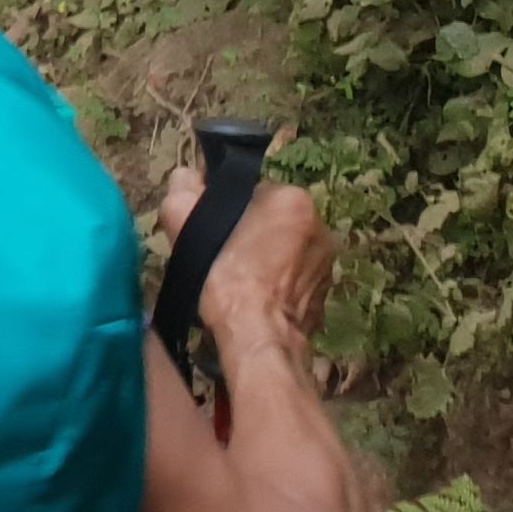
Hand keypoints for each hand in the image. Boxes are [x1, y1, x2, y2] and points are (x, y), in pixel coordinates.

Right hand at [161, 165, 334, 364]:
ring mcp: (328, 262)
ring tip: (240, 277)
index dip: (227, 207)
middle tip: (223, 253)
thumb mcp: (184, 220)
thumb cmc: (224, 274)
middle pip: (272, 219)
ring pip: (285, 247)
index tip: (211, 228)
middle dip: (250, 230)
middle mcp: (321, 225)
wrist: (258, 335)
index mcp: (293, 199)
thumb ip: (184, 187)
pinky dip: (278, 281)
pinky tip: (258, 296)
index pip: (253, 191)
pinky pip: (295, 275)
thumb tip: (189, 176)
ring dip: (266, 256)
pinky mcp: (327, 292)